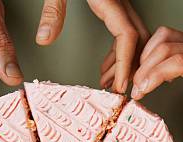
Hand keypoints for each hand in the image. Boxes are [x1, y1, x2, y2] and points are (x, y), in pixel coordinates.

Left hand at [34, 0, 148, 92]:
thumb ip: (52, 10)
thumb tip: (45, 38)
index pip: (127, 37)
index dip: (126, 64)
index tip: (122, 86)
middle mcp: (118, 1)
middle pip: (137, 39)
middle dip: (131, 67)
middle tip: (120, 91)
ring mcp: (118, 1)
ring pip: (133, 36)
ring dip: (124, 62)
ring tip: (110, 84)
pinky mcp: (112, 2)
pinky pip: (123, 31)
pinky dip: (118, 52)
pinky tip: (106, 66)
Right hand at [131, 27, 182, 141]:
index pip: (178, 62)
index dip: (155, 75)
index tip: (141, 92)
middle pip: (165, 47)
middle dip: (144, 69)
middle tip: (136, 92)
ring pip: (162, 38)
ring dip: (146, 57)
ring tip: (141, 80)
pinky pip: (164, 36)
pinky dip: (152, 49)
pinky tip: (152, 68)